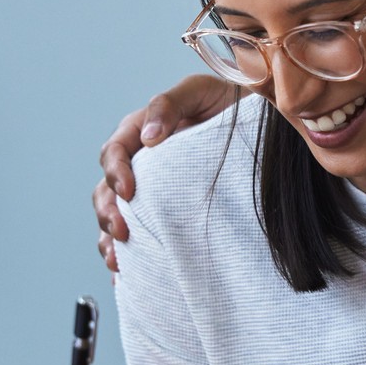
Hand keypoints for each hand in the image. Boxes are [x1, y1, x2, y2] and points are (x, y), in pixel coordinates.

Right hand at [95, 75, 237, 272]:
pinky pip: (137, 236)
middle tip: (121, 232)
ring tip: (117, 260)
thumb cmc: (228, 102)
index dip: (115, 172)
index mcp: (141, 132)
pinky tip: (125, 272)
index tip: (128, 192)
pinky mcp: (163, 213)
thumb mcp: (200, 92)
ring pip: (115, 215)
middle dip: (107, 212)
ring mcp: (150, 191)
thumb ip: (169, 105)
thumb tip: (149, 135)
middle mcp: (140, 163)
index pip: (115, 152)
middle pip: (107, 190)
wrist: (258, 126)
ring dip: (109, 239)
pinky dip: (127, 255)